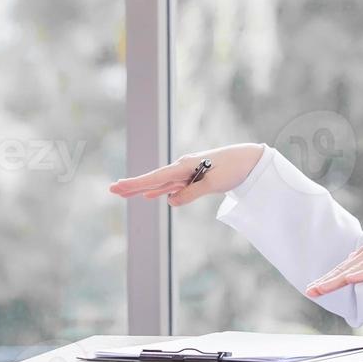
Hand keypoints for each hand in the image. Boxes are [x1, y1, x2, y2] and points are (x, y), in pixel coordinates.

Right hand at [109, 144, 264, 207]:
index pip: (156, 178)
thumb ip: (191, 193)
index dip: (136, 184)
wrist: (249, 159)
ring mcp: (187, 172)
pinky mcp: (193, 177)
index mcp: (185, 166)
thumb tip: (171, 201)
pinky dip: (160, 190)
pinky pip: (172, 185)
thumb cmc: (233, 169)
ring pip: (160, 183)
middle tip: (113, 190)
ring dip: (143, 188)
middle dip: (133, 185)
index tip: (118, 186)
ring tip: (125, 192)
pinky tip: (151, 195)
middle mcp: (183, 168)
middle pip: (153, 179)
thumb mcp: (213, 184)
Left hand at [305, 222, 362, 297]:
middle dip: (326, 281)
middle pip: (345, 270)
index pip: (344, 269)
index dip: (328, 279)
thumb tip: (353, 269)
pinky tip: (351, 279)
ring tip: (321, 288)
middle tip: (309, 291)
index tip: (313, 288)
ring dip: (337, 279)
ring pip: (357, 271)